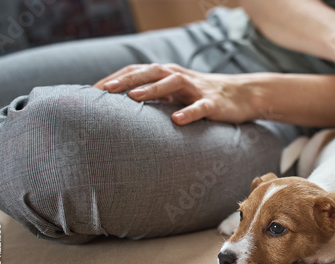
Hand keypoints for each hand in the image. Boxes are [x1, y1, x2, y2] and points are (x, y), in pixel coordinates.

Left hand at [93, 64, 255, 125]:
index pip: (137, 71)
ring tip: (133, 98)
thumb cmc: (201, 95)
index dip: (116, 78)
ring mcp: (196, 89)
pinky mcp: (213, 103)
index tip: (93, 90)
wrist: (241, 94)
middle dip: (126, 80)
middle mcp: (179, 77)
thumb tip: (126, 108)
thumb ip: (155, 96)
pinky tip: (177, 120)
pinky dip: (189, 112)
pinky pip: (200, 107)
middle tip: (103, 90)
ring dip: (152, 89)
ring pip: (172, 83)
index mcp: (168, 75)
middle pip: (150, 72)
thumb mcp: (176, 93)